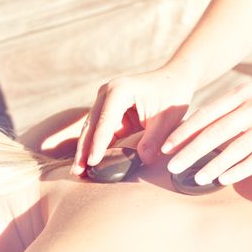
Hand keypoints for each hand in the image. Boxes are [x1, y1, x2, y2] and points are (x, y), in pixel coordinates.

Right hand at [73, 68, 193, 174]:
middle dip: (84, 149)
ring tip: (79, 171)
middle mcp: (107, 93)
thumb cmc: (172, 96)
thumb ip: (154, 139)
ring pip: (92, 129)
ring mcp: (106, 101)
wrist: (174, 79)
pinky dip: (96, 146)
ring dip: (86, 150)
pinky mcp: (109, 111)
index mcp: (119, 91)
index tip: (92, 163)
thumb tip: (143, 160)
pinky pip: (101, 131)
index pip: (105, 122)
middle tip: (77, 171)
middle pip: (91, 125)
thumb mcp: (167, 118)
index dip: (98, 144)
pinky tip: (90, 164)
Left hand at [162, 67, 251, 185]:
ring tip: (196, 178)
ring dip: (213, 165)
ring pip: (235, 147)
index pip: (207, 114)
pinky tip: (225, 179)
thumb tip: (207, 124)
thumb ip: (235, 105)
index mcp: (245, 92)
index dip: (184, 132)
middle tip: (172, 167)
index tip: (167, 146)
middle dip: (191, 151)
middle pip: (215, 132)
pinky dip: (240, 169)